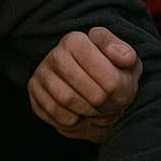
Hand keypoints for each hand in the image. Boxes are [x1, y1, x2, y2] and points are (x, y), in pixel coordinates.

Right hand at [27, 26, 140, 142]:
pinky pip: (54, 113)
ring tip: (95, 108)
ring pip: (68, 101)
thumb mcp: (126, 61)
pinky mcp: (34, 91)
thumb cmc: (111, 73)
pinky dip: (72, 119)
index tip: (117, 90)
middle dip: (103, 104)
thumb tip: (125, 58)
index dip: (116, 91)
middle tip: (108, 103)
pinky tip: (78, 112)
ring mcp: (42, 72)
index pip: (107, 78)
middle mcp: (55, 53)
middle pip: (90, 92)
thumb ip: (126, 54)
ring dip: (87, 112)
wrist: (93, 90)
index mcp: (77, 40)